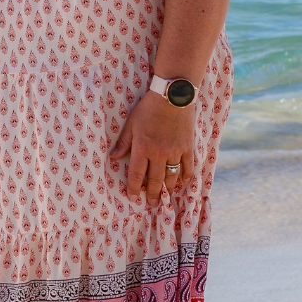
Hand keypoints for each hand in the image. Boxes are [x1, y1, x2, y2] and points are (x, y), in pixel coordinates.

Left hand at [109, 91, 194, 206]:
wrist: (172, 96)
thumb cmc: (148, 108)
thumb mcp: (131, 123)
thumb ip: (124, 142)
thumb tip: (113, 158)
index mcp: (142, 147)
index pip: (136, 174)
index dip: (133, 188)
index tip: (132, 198)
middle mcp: (159, 154)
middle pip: (155, 180)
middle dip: (152, 194)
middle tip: (151, 204)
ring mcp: (175, 152)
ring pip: (171, 177)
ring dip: (167, 188)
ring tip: (164, 196)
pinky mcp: (188, 148)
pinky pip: (188, 169)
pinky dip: (185, 178)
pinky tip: (181, 184)